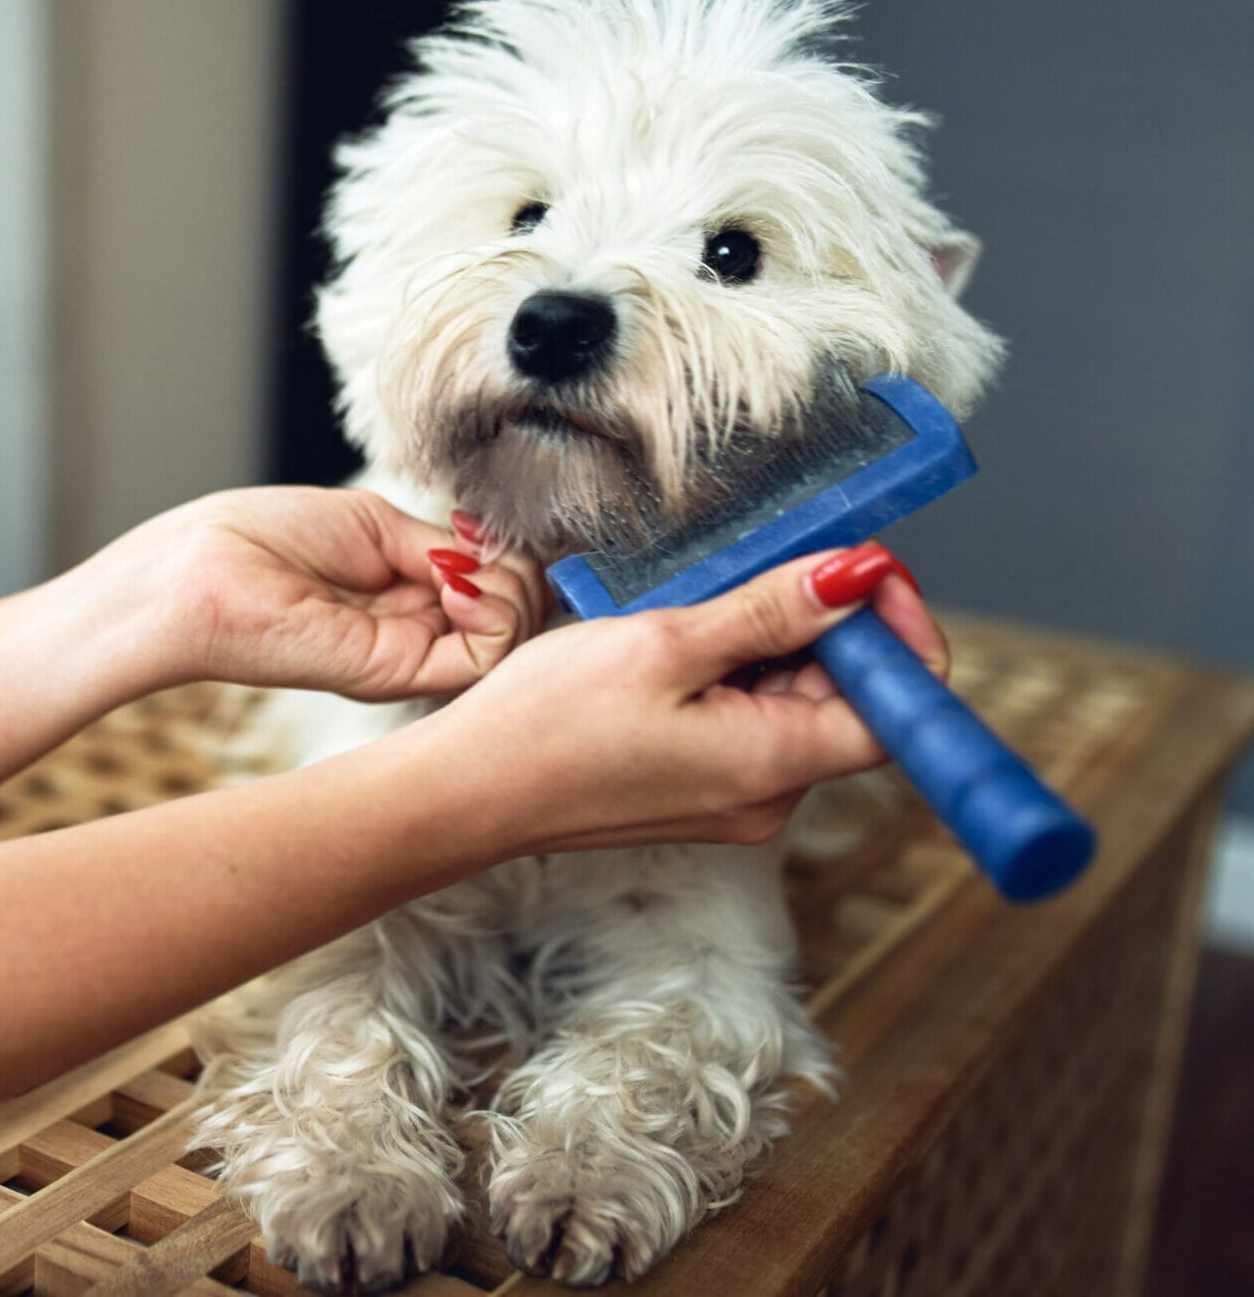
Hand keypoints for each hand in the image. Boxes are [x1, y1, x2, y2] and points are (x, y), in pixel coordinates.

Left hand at [77, 487, 549, 699]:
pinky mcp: (396, 674)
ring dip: (512, 592)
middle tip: (481, 551)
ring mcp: (408, 657)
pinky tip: (458, 586)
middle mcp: (413, 633)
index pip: (493, 589)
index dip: (507, 560)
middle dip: (520, 576)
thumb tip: (496, 560)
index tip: (481, 535)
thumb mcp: (373, 526)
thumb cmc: (265, 537)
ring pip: (511, 637)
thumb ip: (440, 549)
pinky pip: (484, 656)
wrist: (202, 573)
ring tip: (468, 569)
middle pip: (513, 615)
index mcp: (405, 598)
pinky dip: (495, 613)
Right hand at [417, 544, 945, 853]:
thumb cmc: (546, 726)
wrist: (465, 793)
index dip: (899, 632)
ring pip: (794, 704)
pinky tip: (672, 649)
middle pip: (849, 700)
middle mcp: (768, 795)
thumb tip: (856, 576)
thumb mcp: (665, 645)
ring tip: (691, 613)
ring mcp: (734, 798)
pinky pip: (749, 722)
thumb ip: (771, 610)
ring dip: (768, 645)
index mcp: (774, 764)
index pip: (902, 709)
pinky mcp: (700, 790)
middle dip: (822, 626)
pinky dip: (732, 674)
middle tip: (752, 571)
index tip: (859, 571)